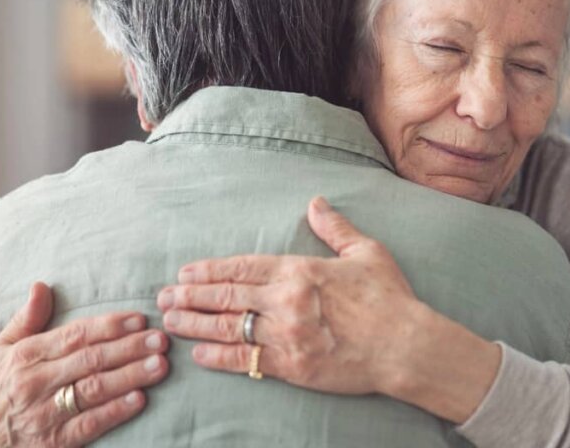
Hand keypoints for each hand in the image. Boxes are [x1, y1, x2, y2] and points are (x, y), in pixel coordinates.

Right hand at [0, 283, 169, 447]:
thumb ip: (26, 320)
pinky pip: (88, 425)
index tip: (139, 318)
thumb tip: (41, 286)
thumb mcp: (0, 352)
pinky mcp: (54, 442)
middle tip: (160, 339)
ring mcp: (45, 413)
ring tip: (160, 365)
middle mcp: (36, 382)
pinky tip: (139, 399)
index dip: (109, 326)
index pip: (74, 335)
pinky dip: (114, 412)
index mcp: (26, 356)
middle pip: (90, 360)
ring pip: (93, 390)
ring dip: (130, 376)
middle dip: (129, 348)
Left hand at [157, 196, 421, 395]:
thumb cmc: (389, 298)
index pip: (242, 267)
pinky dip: (218, 356)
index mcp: (301, 270)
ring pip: (228, 327)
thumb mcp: (366, 252)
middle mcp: (287, 300)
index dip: (209, 270)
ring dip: (194, 324)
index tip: (185, 272)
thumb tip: (315, 203)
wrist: (405, 346)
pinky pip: (245, 361)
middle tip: (164, 297)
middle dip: (190, 296)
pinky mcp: (291, 366)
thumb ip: (335, 228)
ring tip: (169, 322)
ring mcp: (286, 335)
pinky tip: (198, 352)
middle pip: (226, 296)